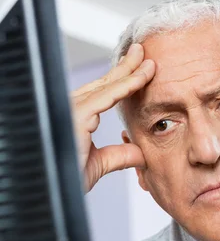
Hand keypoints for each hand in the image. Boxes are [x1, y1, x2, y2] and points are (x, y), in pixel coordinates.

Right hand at [70, 44, 155, 191]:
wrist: (52, 189)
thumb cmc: (66, 177)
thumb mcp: (99, 165)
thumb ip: (119, 156)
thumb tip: (139, 153)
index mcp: (77, 116)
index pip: (103, 93)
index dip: (122, 79)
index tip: (141, 68)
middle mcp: (72, 108)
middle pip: (104, 83)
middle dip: (125, 66)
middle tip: (143, 51)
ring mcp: (73, 110)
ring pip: (107, 85)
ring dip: (129, 71)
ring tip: (147, 59)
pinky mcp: (76, 115)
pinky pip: (106, 97)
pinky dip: (125, 86)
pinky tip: (140, 78)